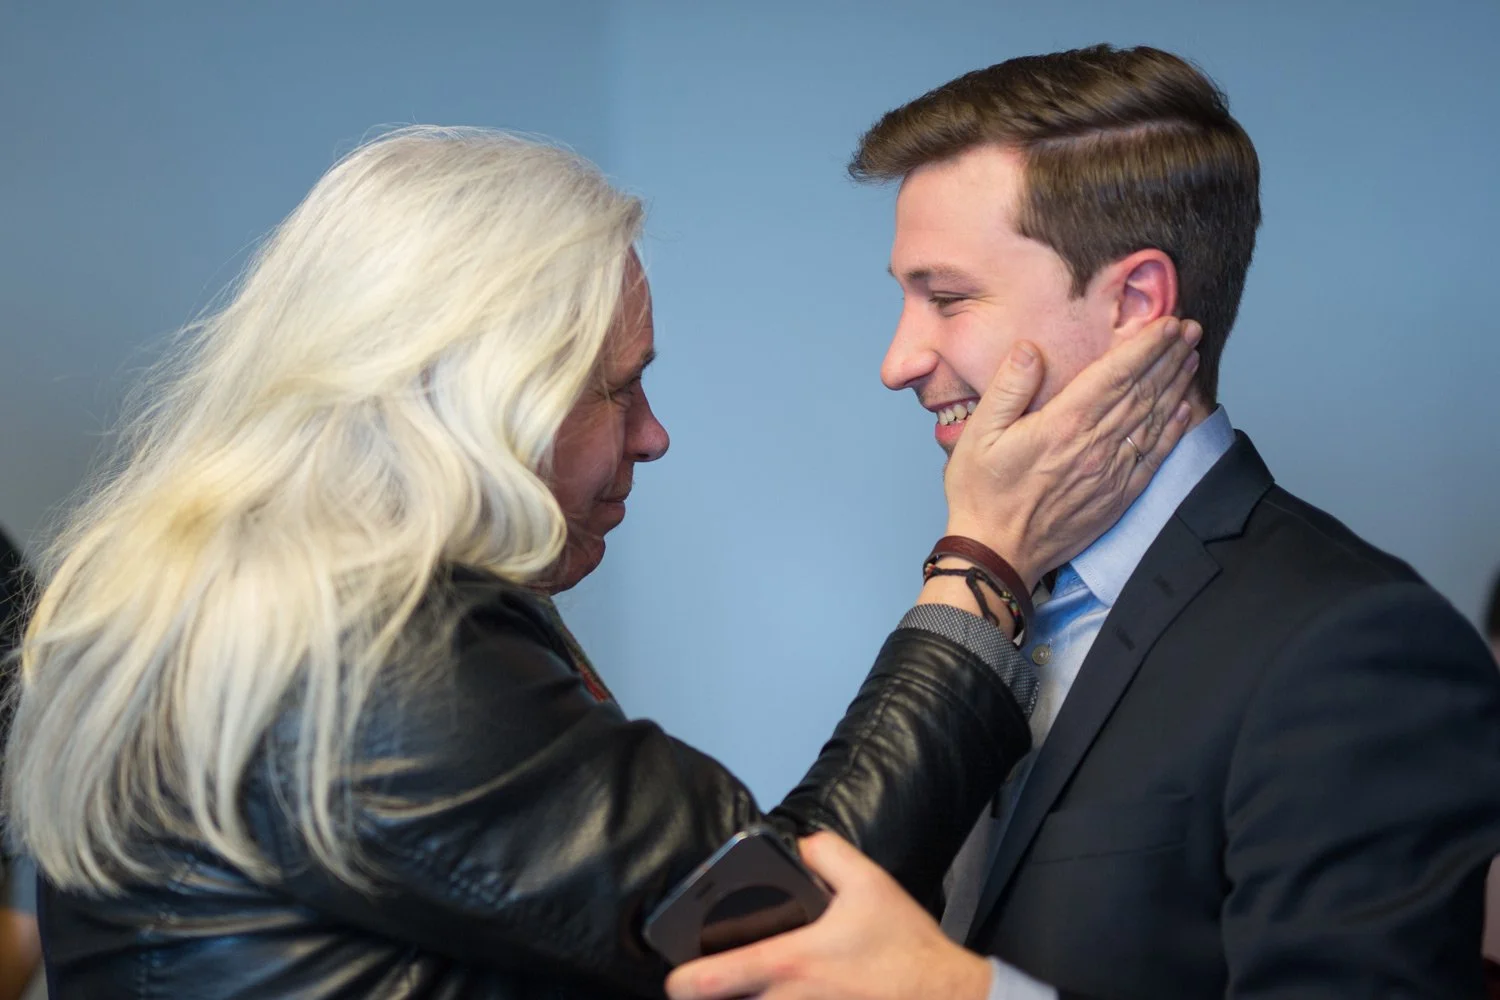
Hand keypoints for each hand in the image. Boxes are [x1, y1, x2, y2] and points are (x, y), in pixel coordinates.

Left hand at [665, 832, 991, 999]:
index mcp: (793, 962)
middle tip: (703, 988)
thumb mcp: (870, 882)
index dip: (683, 981)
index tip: (675, 977)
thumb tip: (794, 845)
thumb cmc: (906, 947)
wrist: (947, 997)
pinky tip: (775, 998)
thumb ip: (825, 852)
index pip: (715, 980)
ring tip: (737, 994)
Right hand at [944, 316, 1200, 589]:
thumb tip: (1030, 349)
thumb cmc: (982, 494)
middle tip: (1190, 330)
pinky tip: (1183, 410)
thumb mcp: (977, 435)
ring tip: (1190, 358)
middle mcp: (1095, 447)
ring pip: (1152, 420)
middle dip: (1168, 357)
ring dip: (1175, 386)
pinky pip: (1153, 457)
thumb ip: (1007, 388)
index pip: (1114, 376)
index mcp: (1062, 426)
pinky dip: (1171, 431)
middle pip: (1141, 393)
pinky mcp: (1117, 497)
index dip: (1145, 347)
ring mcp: (1110, 474)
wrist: (997, 555)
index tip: (1167, 323)